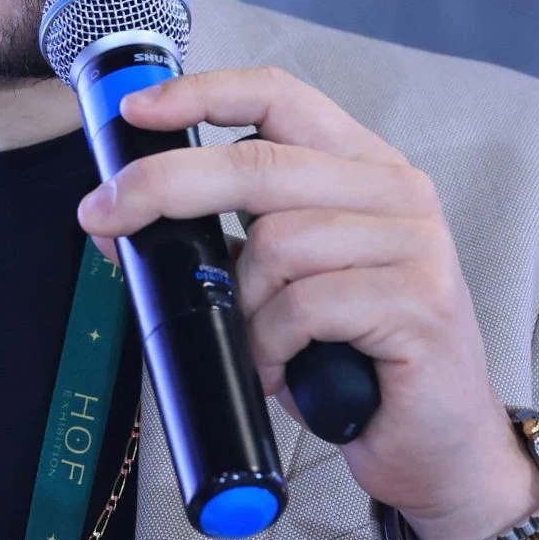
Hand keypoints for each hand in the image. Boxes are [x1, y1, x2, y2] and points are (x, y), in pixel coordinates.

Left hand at [75, 66, 538, 539]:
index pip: (281, 97)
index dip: (203, 93)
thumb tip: (118, 218)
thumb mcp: (276, 290)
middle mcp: (396, 191)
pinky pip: (304, 307)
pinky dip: (270, 347)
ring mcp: (415, 245)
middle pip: (258, 163)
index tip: (137, 110)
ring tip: (255, 350)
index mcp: (361, 169)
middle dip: (165, 186)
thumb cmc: (351, 365)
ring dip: (242, 307)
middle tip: (102, 216)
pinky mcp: (419, 303)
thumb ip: (221, 245)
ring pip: (277, 244)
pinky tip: (278, 372)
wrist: (436, 446)